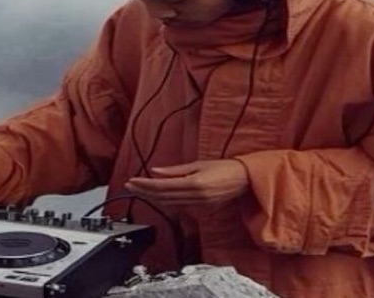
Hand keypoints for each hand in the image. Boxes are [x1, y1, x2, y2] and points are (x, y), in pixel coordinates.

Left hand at [125, 159, 248, 205]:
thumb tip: (156, 170)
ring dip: (152, 197)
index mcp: (194, 183)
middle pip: (163, 196)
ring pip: (169, 203)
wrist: (244, 179)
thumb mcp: (198, 164)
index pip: (162, 186)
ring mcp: (198, 205)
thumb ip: (175, 170)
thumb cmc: (224, 168)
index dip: (145, 185)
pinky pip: (179, 206)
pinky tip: (157, 197)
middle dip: (144, 191)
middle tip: (130, 185)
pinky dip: (165, 202)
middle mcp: (195, 196)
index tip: (133, 181)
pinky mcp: (202, 209)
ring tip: (139, 190)